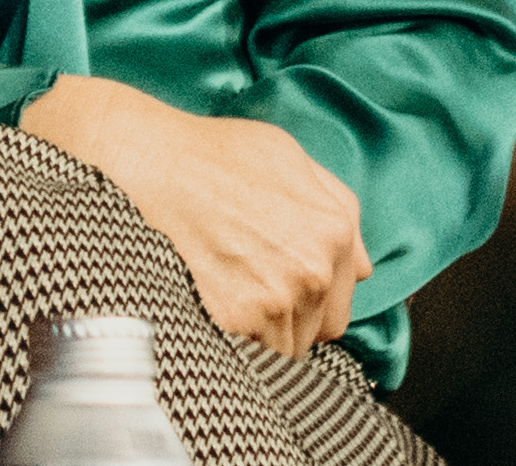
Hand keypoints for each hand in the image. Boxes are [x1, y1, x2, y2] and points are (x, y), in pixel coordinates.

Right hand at [19, 74, 370, 358]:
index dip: (314, 301)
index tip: (286, 294)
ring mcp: (276, 299)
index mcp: (336, 231)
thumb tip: (361, 265)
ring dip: (261, 336)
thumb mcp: (294, 160)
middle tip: (255, 297)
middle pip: (317, 332)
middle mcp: (315, 269)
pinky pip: (248, 357)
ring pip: (283, 349)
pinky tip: (213, 313)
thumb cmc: (217, 157)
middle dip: (293, 321)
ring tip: (229, 301)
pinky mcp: (235, 320)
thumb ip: (337, 210)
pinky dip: (233, 345)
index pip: (342, 302)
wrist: (153, 167)